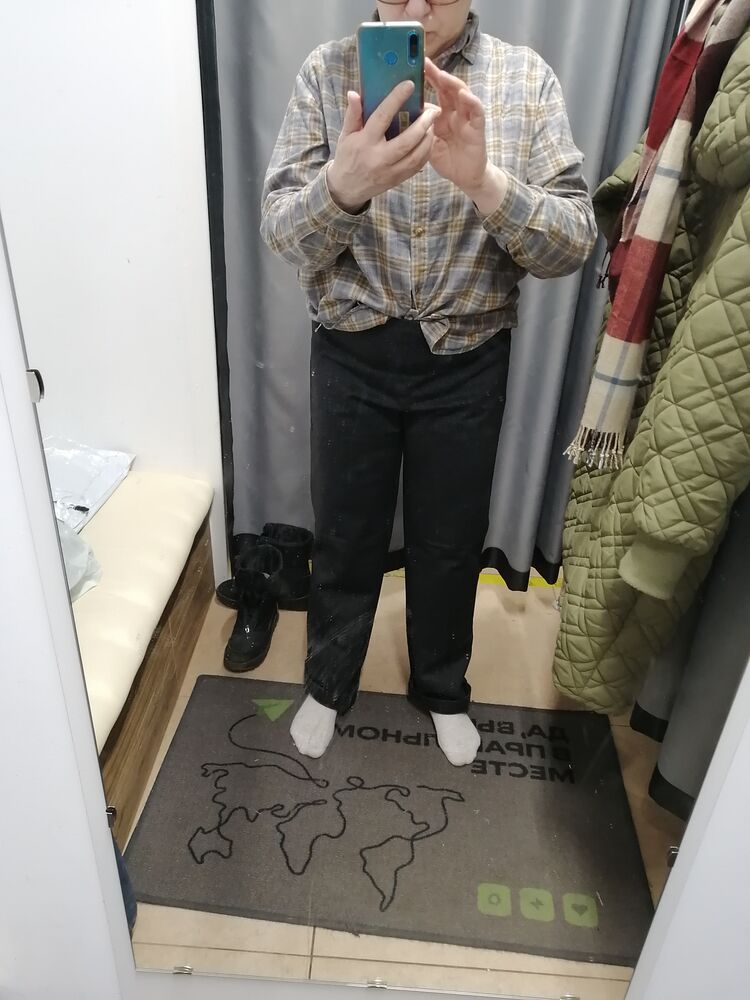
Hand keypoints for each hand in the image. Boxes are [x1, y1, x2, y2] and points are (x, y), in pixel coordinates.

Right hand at [327, 82, 439, 213]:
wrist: (347, 189)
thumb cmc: (347, 157)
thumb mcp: (345, 135)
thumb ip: (352, 114)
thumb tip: (354, 93)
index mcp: (365, 142)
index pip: (382, 117)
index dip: (396, 99)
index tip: (409, 85)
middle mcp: (379, 158)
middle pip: (407, 140)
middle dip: (423, 124)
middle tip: (433, 110)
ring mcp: (390, 171)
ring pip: (416, 155)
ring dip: (428, 138)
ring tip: (433, 124)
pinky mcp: (398, 180)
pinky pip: (417, 166)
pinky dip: (426, 152)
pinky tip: (429, 140)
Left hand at [425, 58, 506, 212]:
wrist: (465, 177)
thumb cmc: (447, 159)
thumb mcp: (428, 143)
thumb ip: (421, 130)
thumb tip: (407, 116)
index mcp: (443, 114)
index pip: (436, 91)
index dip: (429, 77)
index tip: (417, 65)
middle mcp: (456, 112)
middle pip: (448, 88)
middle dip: (438, 74)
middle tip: (426, 62)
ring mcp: (467, 118)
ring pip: (463, 95)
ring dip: (453, 84)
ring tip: (442, 75)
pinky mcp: (477, 128)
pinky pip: (476, 112)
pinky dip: (471, 102)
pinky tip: (463, 95)